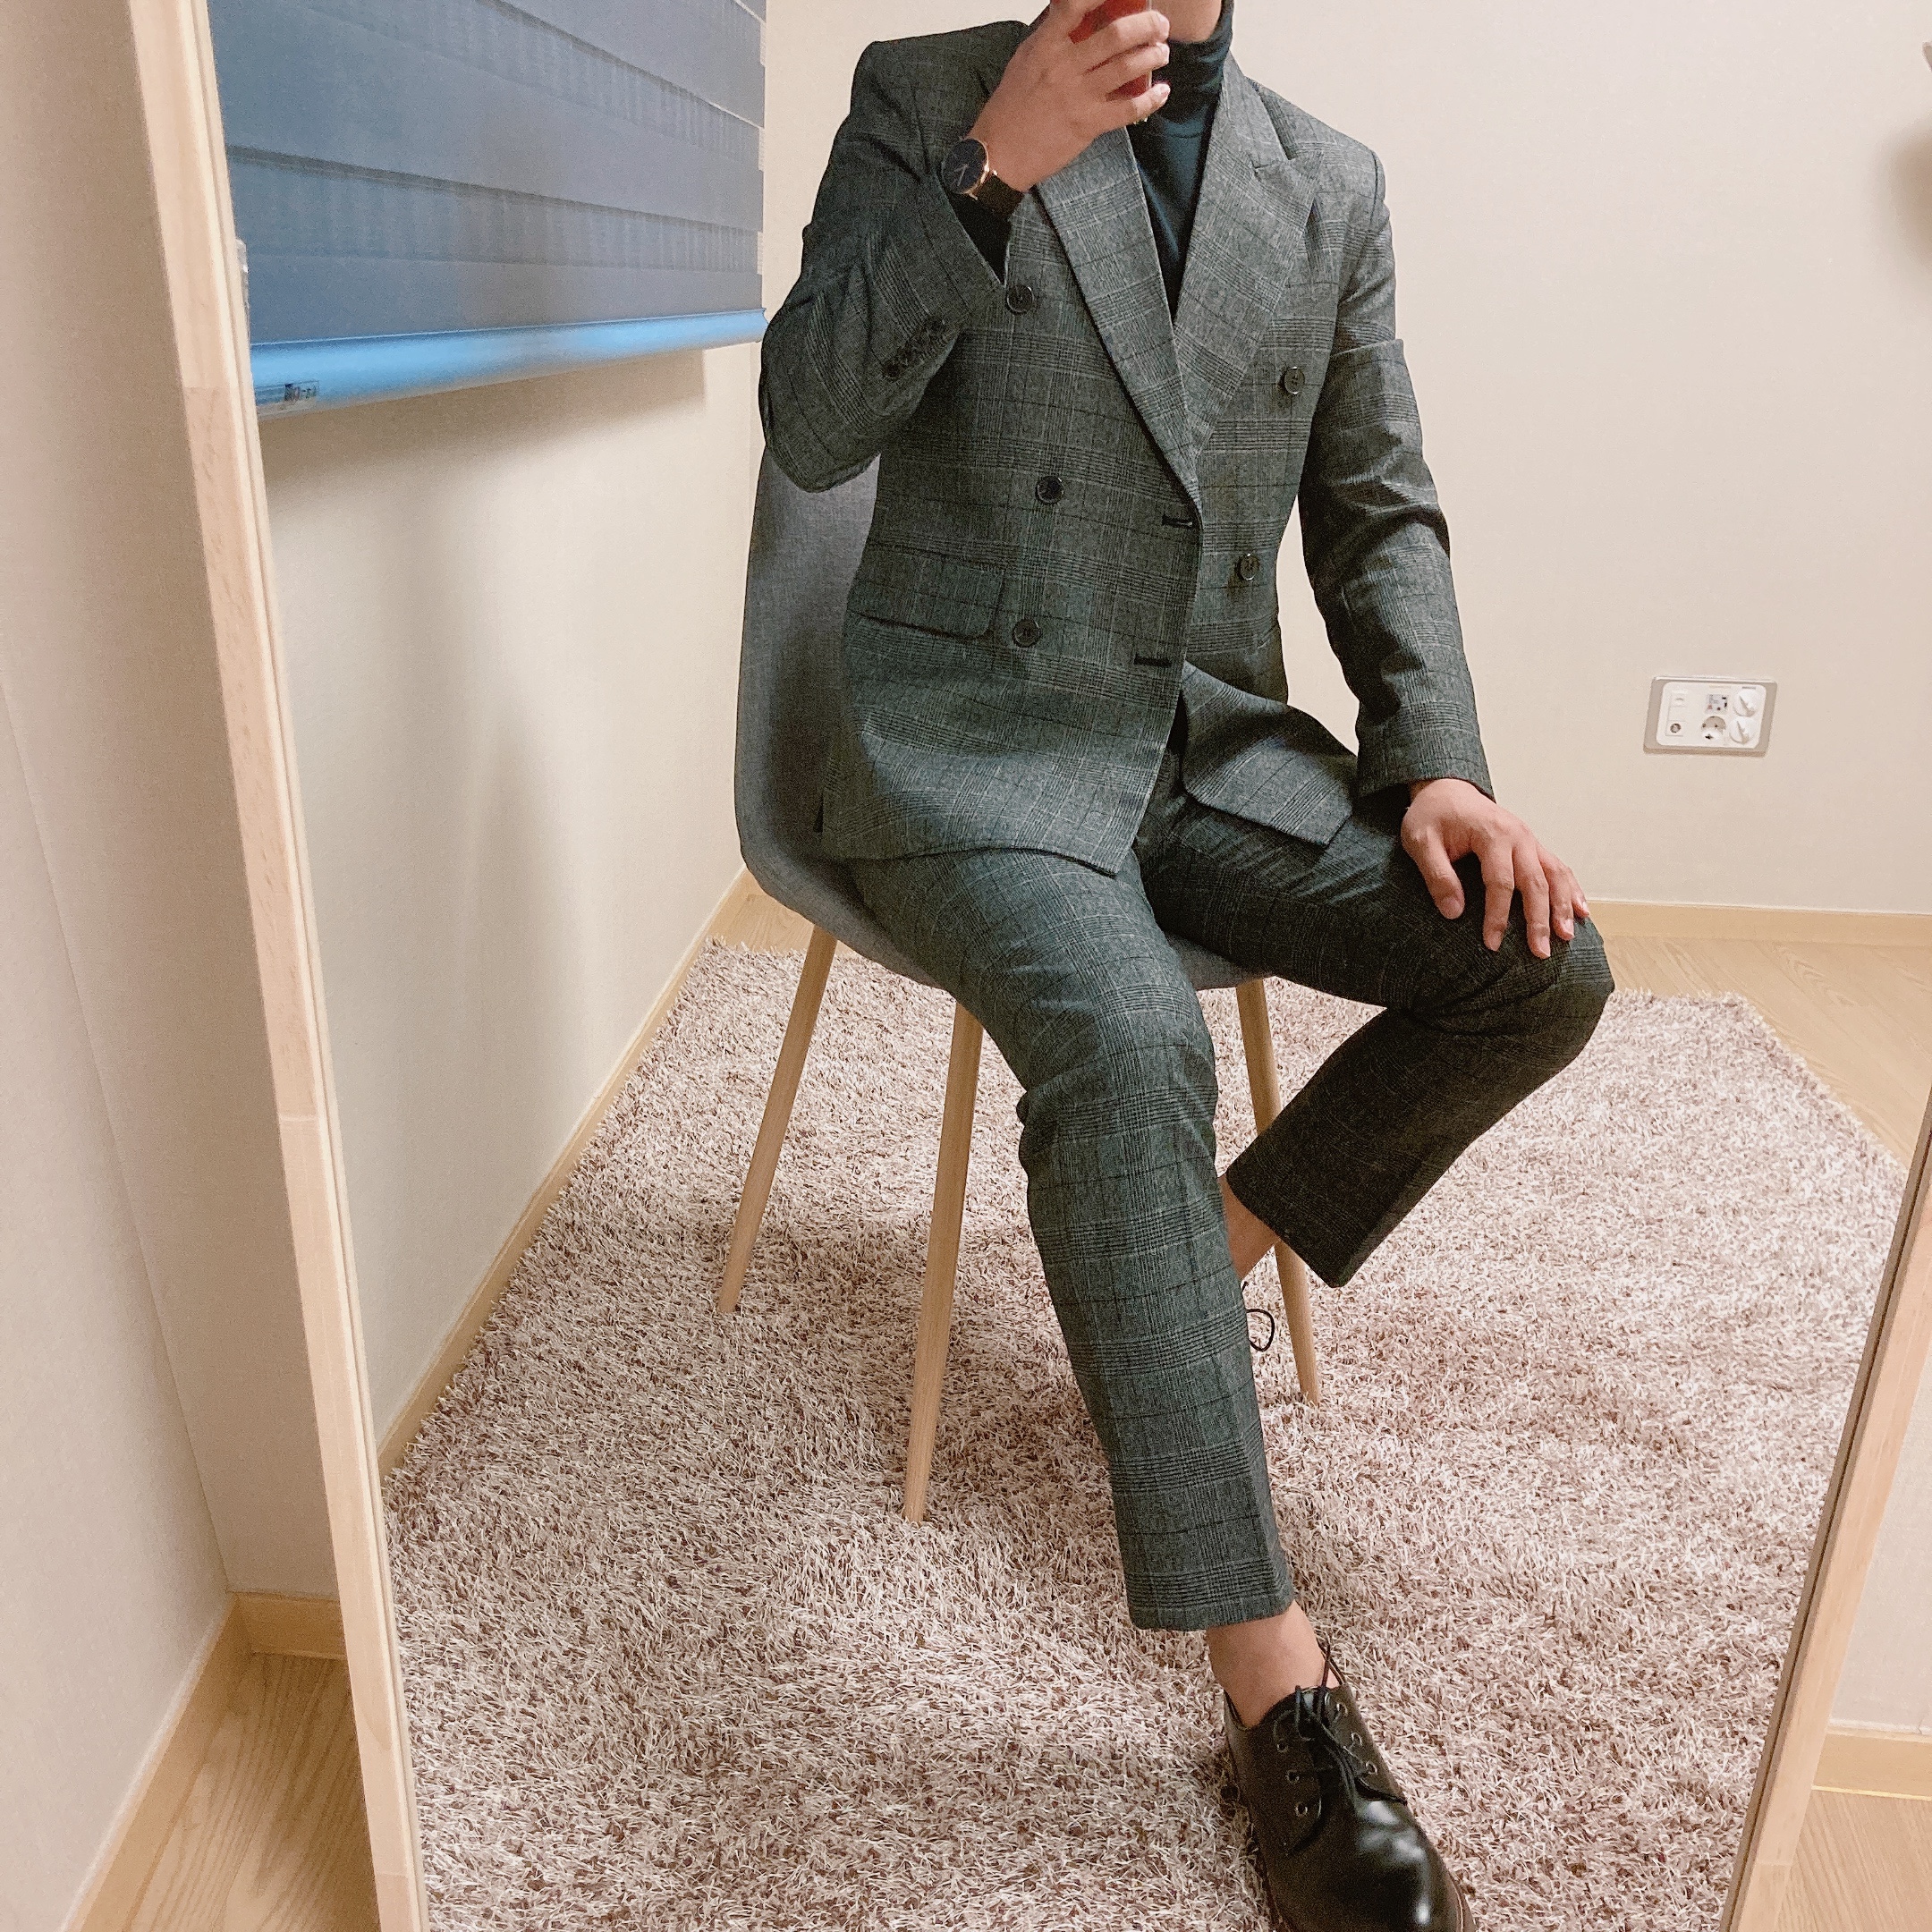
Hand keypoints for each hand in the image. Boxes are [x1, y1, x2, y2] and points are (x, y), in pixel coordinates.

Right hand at [970, 0, 1172, 192]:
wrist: (1001, 153)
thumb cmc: (1011, 107)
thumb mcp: (1025, 60)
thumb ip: (1051, 36)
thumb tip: (1074, 15)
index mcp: (1046, 46)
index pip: (1076, 7)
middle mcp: (1064, 67)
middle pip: (1115, 35)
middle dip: (1146, 26)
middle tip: (1158, 25)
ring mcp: (1078, 96)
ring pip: (1127, 67)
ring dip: (1152, 56)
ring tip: (1161, 52)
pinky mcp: (1088, 124)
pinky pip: (1129, 109)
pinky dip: (1151, 99)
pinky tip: (1162, 91)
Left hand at [1401, 777, 1588, 959]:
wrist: (1446, 790)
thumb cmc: (1431, 816)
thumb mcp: (1420, 842)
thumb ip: (1436, 875)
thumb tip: (1453, 912)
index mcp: (1492, 833)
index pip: (1500, 882)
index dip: (1497, 915)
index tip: (1492, 944)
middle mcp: (1518, 835)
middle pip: (1535, 882)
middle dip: (1540, 920)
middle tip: (1540, 952)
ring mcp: (1529, 839)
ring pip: (1555, 874)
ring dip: (1562, 906)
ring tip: (1567, 936)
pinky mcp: (1532, 845)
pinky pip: (1558, 867)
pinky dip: (1571, 889)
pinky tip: (1580, 910)